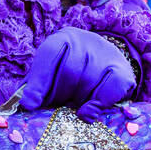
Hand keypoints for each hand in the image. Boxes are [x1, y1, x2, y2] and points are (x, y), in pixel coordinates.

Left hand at [19, 27, 135, 122]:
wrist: (104, 62)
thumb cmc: (71, 71)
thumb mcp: (52, 71)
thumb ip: (38, 85)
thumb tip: (27, 105)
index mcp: (63, 37)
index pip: (50, 54)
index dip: (38, 81)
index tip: (30, 104)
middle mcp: (87, 41)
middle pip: (70, 69)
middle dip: (60, 93)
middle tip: (57, 107)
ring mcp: (108, 54)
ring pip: (88, 82)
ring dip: (78, 101)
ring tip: (73, 107)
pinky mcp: (124, 71)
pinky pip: (110, 90)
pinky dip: (98, 104)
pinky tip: (89, 111)